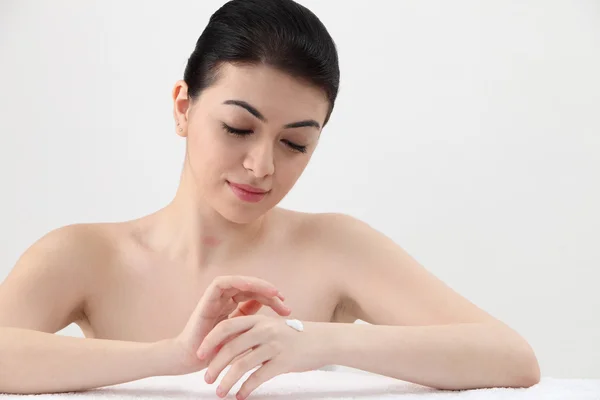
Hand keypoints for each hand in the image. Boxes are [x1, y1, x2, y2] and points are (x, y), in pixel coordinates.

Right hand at [170, 276, 290, 374]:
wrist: (190, 361)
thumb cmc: (215, 352)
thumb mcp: (241, 336)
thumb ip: (252, 322)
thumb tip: (274, 313)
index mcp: (233, 307)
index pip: (256, 297)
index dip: (272, 300)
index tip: (287, 310)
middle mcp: (225, 300)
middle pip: (250, 288)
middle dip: (269, 293)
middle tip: (284, 301)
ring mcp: (215, 298)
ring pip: (239, 282)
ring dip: (257, 284)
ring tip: (273, 292)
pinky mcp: (206, 299)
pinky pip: (221, 283)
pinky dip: (236, 282)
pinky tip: (251, 286)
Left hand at [197, 315, 325, 399]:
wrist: (323, 341)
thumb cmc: (296, 336)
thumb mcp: (272, 328)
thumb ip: (251, 334)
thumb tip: (228, 346)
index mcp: (258, 320)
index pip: (226, 327)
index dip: (210, 341)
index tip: (200, 354)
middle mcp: (264, 330)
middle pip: (230, 348)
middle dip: (214, 365)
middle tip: (206, 378)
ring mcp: (274, 346)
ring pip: (241, 365)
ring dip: (227, 381)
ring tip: (220, 392)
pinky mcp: (283, 362)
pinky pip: (258, 377)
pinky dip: (246, 388)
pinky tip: (240, 395)